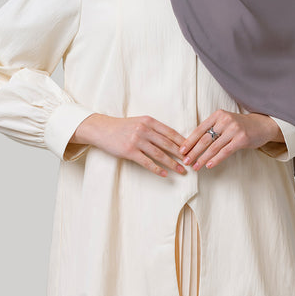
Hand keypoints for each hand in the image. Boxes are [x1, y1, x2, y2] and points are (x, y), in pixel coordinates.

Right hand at [70, 113, 187, 177]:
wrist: (102, 129)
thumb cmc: (123, 126)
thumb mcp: (140, 122)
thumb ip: (154, 128)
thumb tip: (172, 139)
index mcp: (149, 121)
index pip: (170, 132)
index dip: (183, 141)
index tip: (192, 149)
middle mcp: (144, 129)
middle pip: (167, 143)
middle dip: (181, 154)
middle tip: (191, 162)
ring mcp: (137, 140)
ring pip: (159, 154)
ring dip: (172, 163)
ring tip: (181, 170)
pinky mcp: (129, 151)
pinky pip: (146, 162)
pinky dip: (157, 169)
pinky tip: (164, 174)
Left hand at [178, 109, 283, 170]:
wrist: (261, 125)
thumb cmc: (240, 125)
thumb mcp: (225, 122)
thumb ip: (212, 128)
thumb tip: (193, 143)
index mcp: (218, 114)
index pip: (200, 129)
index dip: (190, 141)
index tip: (181, 151)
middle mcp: (225, 120)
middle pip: (205, 138)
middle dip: (193, 151)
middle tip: (185, 161)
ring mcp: (234, 129)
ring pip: (213, 147)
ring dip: (202, 158)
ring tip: (195, 166)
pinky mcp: (241, 139)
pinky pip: (225, 151)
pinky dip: (216, 159)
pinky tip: (208, 165)